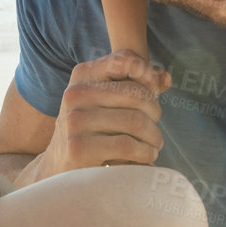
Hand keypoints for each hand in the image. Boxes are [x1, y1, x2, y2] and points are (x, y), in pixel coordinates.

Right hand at [42, 51, 169, 174]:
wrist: (60, 165)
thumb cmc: (91, 128)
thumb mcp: (106, 100)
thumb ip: (137, 85)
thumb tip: (165, 78)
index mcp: (83, 75)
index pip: (125, 60)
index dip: (148, 73)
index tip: (155, 91)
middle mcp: (76, 94)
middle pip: (137, 94)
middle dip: (154, 112)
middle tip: (154, 126)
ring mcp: (75, 121)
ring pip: (136, 121)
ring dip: (153, 136)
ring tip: (154, 144)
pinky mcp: (79, 148)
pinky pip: (127, 145)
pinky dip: (145, 152)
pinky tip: (146, 156)